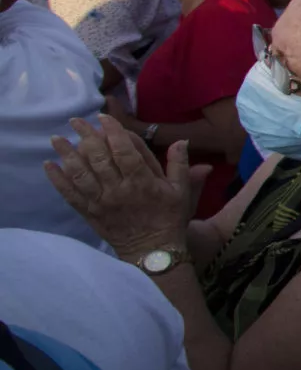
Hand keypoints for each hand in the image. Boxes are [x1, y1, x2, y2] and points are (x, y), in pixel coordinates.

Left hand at [46, 120, 198, 260]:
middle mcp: (119, 190)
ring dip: (66, 155)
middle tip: (75, 120)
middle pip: (98, 159)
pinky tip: (48, 165)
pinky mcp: (89, 213)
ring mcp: (101, 202)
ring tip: (56, 138)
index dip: (113, 132)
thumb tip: (181, 140)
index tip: (103, 117)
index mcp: (142, 183)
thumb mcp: (182, 191)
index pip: (124, 152)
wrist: (152, 251)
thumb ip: (180, 164)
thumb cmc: (169, 218)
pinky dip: (57, 180)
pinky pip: (69, 195)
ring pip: (80, 174)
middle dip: (85, 136)